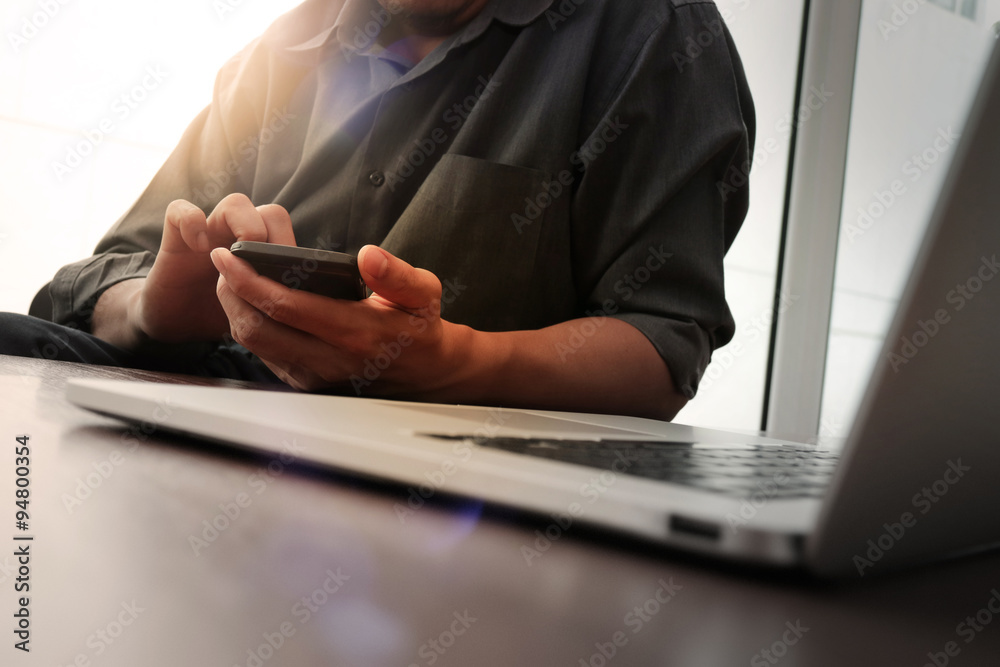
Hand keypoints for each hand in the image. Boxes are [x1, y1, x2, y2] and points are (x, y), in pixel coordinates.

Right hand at [122, 194, 295, 344]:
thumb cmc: (222, 314)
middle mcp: (240, 236)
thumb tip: (314, 305)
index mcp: (264, 252)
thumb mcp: (258, 313)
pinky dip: (192, 223)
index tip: (289, 282)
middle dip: (276, 241)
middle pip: (272, 213)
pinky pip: (181, 210)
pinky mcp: (176, 237)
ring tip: (238, 258)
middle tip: (266, 273)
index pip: (294, 234)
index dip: (294, 251)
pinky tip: (200, 248)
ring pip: (236, 203)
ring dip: (245, 228)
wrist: (179, 322)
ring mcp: (210, 232)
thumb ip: (281, 301)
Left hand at [210, 244, 475, 396]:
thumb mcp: (423, 294)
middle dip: (231, 292)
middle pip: (258, 328)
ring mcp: (315, 375)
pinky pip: (265, 355)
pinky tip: (250, 304)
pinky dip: (250, 326)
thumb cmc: (418, 326)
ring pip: (255, 344)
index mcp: (356, 333)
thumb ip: (397, 275)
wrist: (425, 372)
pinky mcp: (306, 383)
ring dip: (234, 310)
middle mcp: (330, 359)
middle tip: (223, 263)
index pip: (286, 306)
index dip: (249, 279)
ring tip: (231, 280)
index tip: (228, 255)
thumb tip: (368, 255)